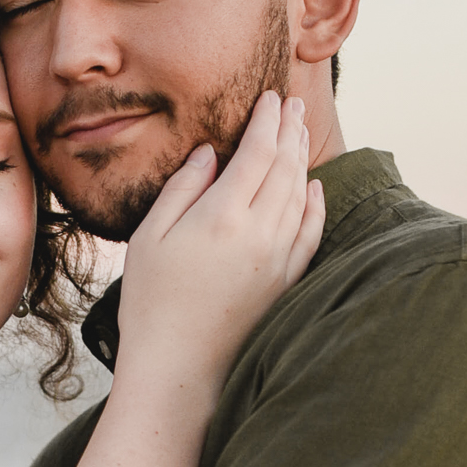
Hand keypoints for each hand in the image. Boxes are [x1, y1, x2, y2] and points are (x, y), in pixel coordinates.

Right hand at [115, 92, 323, 390]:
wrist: (178, 368)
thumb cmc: (151, 302)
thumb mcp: (150, 237)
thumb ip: (182, 188)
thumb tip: (210, 153)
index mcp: (222, 217)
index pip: (257, 152)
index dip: (267, 120)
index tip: (271, 98)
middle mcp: (259, 234)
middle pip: (285, 167)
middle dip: (290, 130)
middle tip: (293, 104)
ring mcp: (278, 260)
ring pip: (301, 196)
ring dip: (303, 160)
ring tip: (300, 134)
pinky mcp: (285, 283)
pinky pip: (311, 233)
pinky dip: (316, 205)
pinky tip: (314, 188)